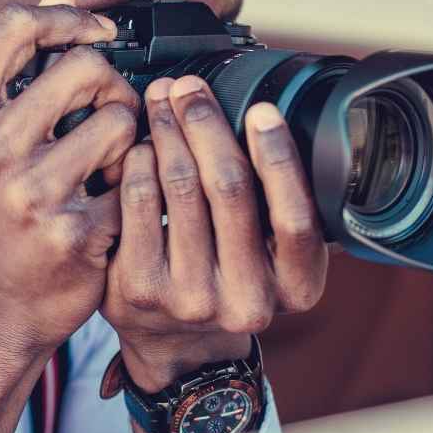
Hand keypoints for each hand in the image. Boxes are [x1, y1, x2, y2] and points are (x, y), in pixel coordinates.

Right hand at [0, 0, 136, 432]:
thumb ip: (15, 71)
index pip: (19, 26)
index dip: (72, 20)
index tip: (102, 35)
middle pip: (86, 66)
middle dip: (114, 84)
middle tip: (113, 114)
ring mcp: (29, 194)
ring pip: (121, 120)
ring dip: (132, 139)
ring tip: (113, 166)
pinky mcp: (74, 232)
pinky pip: (136, 179)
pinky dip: (137, 189)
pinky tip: (115, 208)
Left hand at [104, 75, 329, 393]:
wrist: (180, 345)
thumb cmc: (234, 278)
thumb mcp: (277, 256)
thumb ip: (279, 204)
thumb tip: (263, 116)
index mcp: (295, 288)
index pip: (294, 217)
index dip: (278, 156)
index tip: (262, 108)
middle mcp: (246, 301)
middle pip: (230, 190)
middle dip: (208, 124)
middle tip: (190, 87)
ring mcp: (189, 299)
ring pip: (179, 188)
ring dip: (169, 131)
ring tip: (161, 101)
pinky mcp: (138, 291)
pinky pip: (138, 203)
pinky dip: (139, 161)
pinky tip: (139, 143)